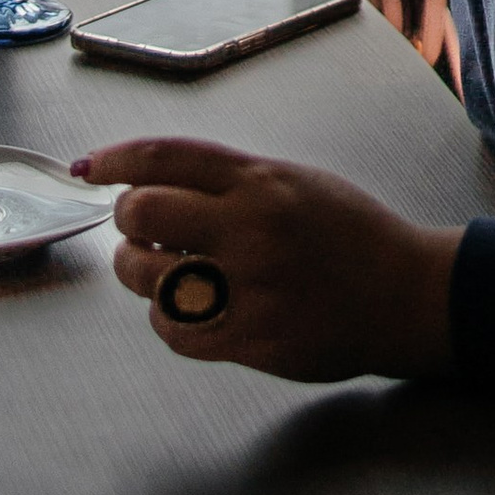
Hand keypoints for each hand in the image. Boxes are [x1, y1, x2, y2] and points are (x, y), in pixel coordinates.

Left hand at [75, 135, 459, 383]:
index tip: (89, 168)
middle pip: (143, 212)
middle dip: (129, 220)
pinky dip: (166, 320)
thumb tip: (152, 182)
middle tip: (141, 229)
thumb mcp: (295, 181)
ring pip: (148, 276)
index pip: (164, 157)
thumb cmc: (350, 234)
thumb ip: (229, 180)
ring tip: (156, 270)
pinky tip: (183, 311)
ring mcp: (249, 286)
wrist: (405, 294)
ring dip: (138, 271)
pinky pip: (174, 330)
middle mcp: (249, 227)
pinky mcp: (252, 338)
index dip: (114, 160)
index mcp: (259, 180)